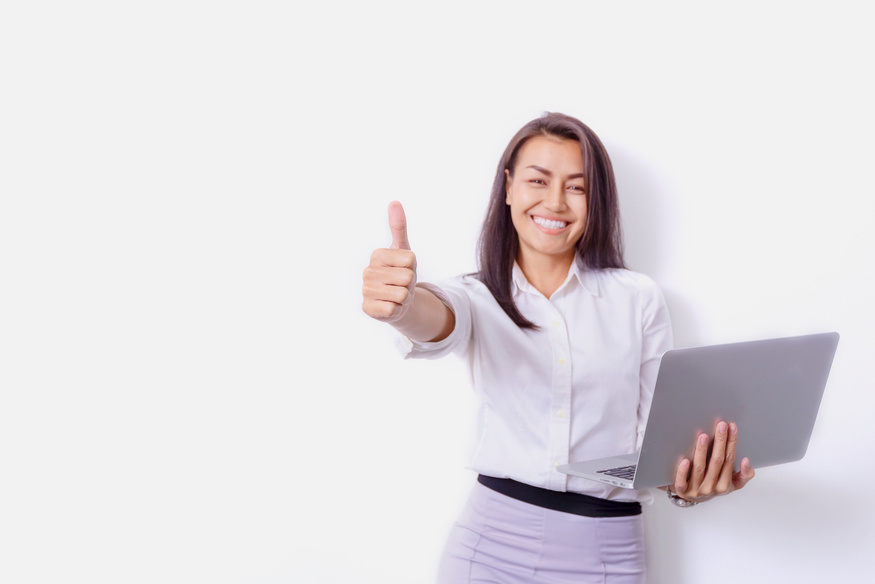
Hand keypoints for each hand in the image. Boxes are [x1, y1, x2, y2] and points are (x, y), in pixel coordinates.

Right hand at [362, 201, 417, 323]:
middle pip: (407, 277)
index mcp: (377, 255)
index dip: (413, 267)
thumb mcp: (404, 250)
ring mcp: (366, 291)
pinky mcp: (367, 309)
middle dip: (409, 284)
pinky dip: (397, 310)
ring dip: (404, 297)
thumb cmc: (401, 273)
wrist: (398, 300)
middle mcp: (368, 272)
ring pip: (402, 294)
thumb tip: (394, 202)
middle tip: (401, 284)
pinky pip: (393, 309)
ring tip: (396, 295)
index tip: (404, 269)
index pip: (410, 260)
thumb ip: (399, 227)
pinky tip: (390, 306)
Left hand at [670, 421, 755, 502]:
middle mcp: (711, 488)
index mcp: (725, 485)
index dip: (731, 443)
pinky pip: (681, 482)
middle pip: (717, 462)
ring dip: (702, 452)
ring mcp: (695, 490)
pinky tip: (684, 460)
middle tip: (721, 425)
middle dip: (720, 442)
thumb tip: (746, 461)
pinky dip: (683, 471)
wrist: (693, 498)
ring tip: (703, 436)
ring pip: (699, 469)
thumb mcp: (732, 483)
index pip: (729, 460)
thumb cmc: (714, 485)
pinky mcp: (681, 491)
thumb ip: (744, 475)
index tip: (732, 426)